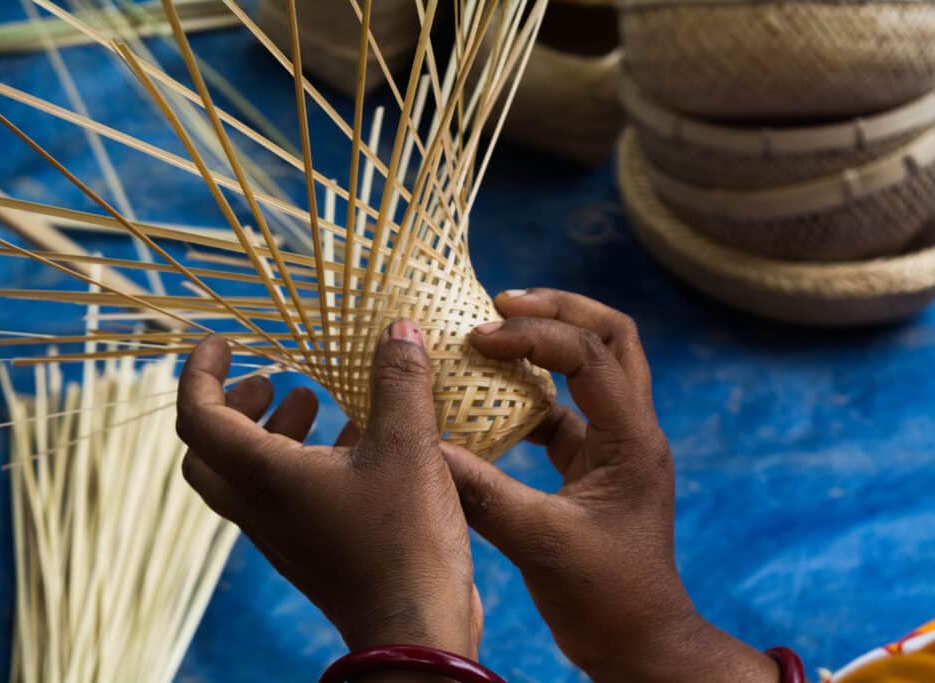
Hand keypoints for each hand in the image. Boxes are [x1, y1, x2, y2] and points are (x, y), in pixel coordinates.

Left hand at [177, 319, 481, 677]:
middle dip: (232, 406)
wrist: (415, 632)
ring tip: (315, 403)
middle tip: (269, 382)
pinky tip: (358, 443)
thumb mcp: (408, 447)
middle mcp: (261, 507)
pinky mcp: (311, 548)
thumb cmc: (403, 541)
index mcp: (265, 477)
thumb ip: (398, 383)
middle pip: (209, 452)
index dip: (201, 372)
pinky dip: (305, 461)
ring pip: (247, 476)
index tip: (225, 343)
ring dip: (271, 433)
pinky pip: (286, 496)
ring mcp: (283, 533)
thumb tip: (397, 330)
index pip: (198, 416)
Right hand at [442, 289, 777, 682]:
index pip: (590, 356)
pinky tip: (489, 399)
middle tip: (502, 300)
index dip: (533, 337)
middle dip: (560, 309)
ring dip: (547, 344)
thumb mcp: (540, 543)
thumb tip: (425, 449)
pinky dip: (528, 394)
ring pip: (592, 368)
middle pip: (613, 336)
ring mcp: (615, 447)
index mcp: (632, 440)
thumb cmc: (606, 599)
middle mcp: (631, 431)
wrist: (639, 643)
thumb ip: (483, 494)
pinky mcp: (593, 467)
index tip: (477, 339)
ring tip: (493, 333)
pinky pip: (563, 410)